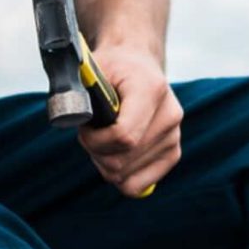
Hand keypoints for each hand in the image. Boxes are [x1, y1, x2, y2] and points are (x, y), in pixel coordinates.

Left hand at [79, 42, 181, 197]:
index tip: (84, 129)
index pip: (123, 137)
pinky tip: (115, 154)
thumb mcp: (92, 71)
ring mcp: (174, 137)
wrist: (137, 63)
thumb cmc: (112, 69)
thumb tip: (73, 120)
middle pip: (121, 161)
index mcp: (151, 90)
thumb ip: (83, 96)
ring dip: (105, 163)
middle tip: (90, 133)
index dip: (94, 141)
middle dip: (95, 152)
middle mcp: (170, 115)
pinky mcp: (173, 154)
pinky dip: (119, 176)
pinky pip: (138, 186)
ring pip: (125, 177)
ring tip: (103, 140)